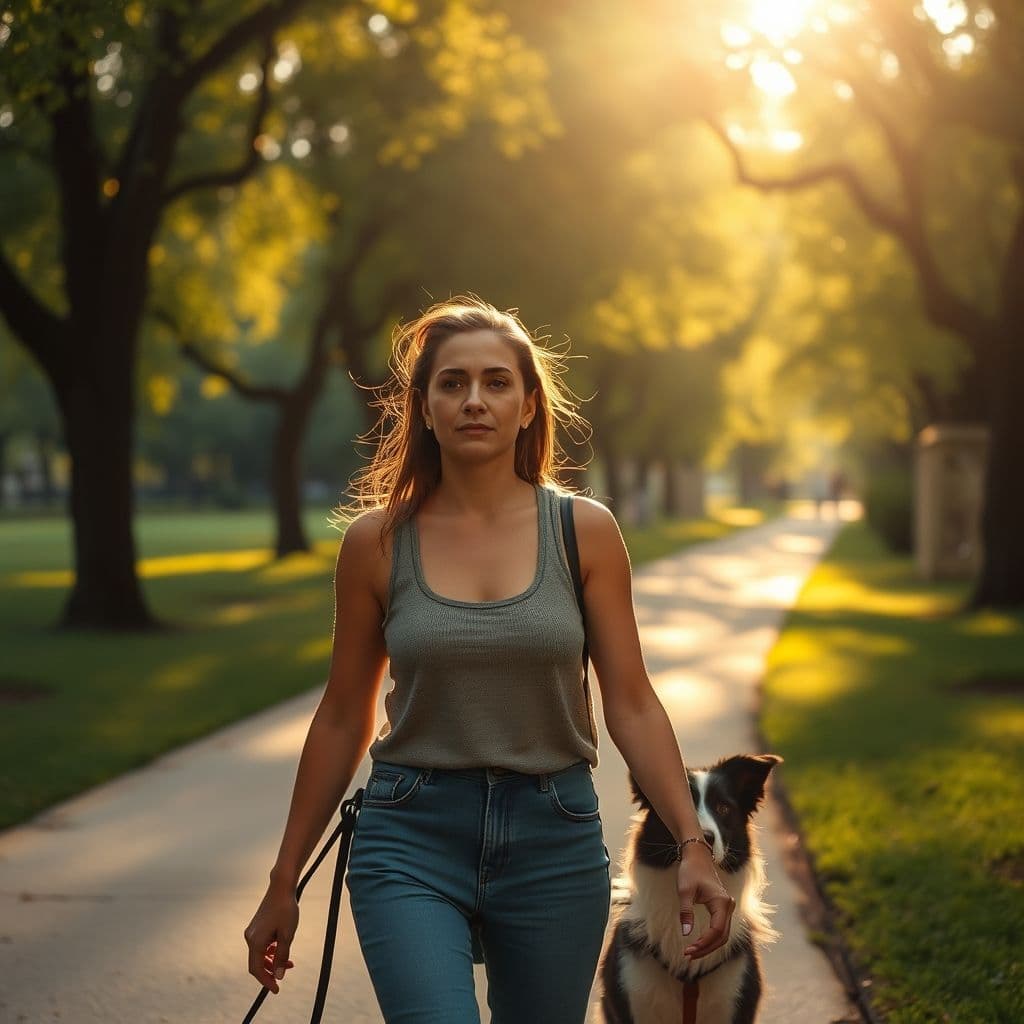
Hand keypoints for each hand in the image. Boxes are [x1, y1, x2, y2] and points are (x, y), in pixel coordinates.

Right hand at [244, 885, 299, 994]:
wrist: (281, 888)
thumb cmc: (286, 909)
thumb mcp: (287, 935)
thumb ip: (282, 956)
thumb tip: (278, 976)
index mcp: (255, 942)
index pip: (257, 969)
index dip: (266, 981)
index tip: (276, 990)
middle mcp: (250, 938)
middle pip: (257, 963)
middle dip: (270, 972)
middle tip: (282, 978)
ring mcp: (252, 932)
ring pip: (260, 954)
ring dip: (272, 961)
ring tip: (289, 963)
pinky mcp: (257, 926)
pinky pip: (261, 945)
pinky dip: (270, 951)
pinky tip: (281, 949)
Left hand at [677, 844, 734, 958]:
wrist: (697, 857)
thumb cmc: (690, 872)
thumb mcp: (684, 891)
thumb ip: (686, 912)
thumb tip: (686, 934)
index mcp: (721, 902)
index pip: (717, 930)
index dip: (704, 943)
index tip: (688, 950)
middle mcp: (728, 906)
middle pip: (722, 936)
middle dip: (706, 948)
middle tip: (688, 956)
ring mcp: (727, 908)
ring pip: (722, 935)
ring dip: (708, 946)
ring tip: (691, 953)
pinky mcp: (723, 909)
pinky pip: (720, 929)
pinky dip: (710, 939)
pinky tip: (698, 945)